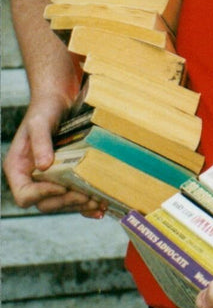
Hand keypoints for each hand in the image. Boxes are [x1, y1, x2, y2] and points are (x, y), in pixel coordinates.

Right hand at [2, 94, 104, 216]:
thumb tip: (43, 167)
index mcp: (18, 169)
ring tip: (99, 203)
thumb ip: (40, 143)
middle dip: (67, 202)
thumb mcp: (39, 123)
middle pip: (45, 203)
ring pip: (61, 203)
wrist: (59, 100)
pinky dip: (85, 205)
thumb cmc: (44, 109)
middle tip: (87, 197)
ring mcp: (48, 180)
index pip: (24, 195)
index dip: (41, 195)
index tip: (61, 187)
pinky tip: (100, 207)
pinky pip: (73, 197)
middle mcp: (32, 178)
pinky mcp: (64, 178)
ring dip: (80, 205)